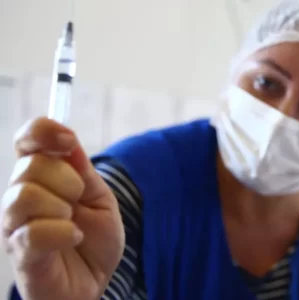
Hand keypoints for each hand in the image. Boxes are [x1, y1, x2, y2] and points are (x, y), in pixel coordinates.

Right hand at [1, 117, 124, 299]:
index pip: (26, 140)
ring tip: (73, 222)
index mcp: (40, 178)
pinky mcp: (20, 253)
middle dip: (67, 179)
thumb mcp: (99, 199)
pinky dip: (62, 233)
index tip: (68, 140)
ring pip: (24, 196)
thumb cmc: (94, 241)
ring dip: (61, 206)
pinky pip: (32, 232)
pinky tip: (73, 239)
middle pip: (29, 166)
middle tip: (78, 199)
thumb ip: (83, 172)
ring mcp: (14, 226)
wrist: (96, 282)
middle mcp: (19, 197)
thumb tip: (68, 141)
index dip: (43, 131)